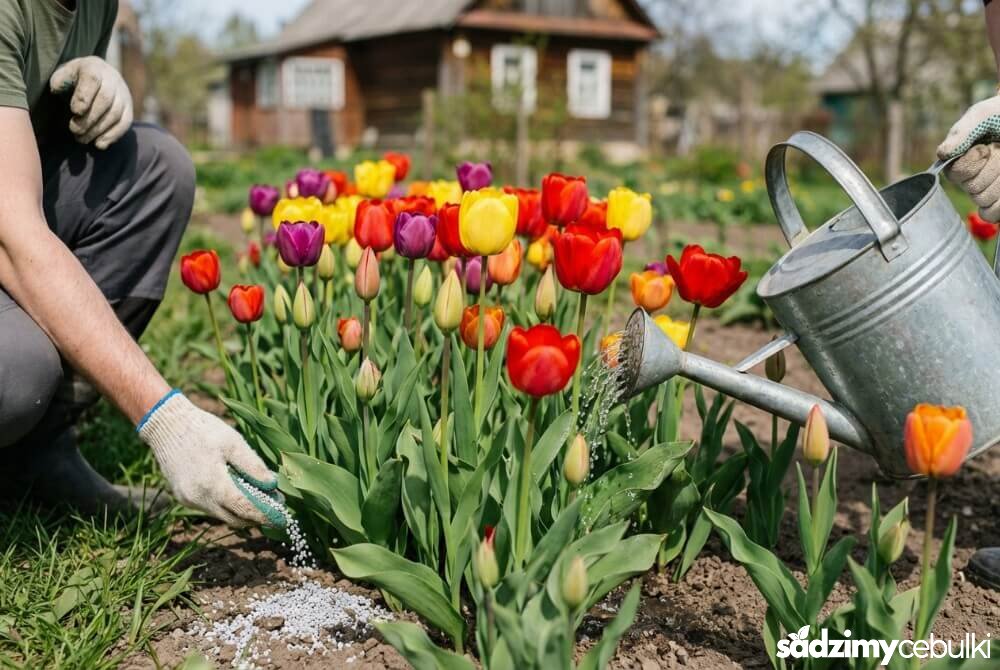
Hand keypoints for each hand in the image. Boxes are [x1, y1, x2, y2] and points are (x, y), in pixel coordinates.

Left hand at [49, 56, 132, 149]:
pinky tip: (99, 144)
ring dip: (98, 130)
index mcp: (94, 66)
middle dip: (89, 118)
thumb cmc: (74, 79)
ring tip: (82, 139)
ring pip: (115, 114)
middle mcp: (113, 79)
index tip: (75, 111)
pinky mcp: (129, 108)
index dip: (84, 96)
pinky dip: (112, 136)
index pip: (92, 80)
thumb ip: (59, 80)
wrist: (97, 78)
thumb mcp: (64, 74)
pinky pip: (125, 124)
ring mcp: (124, 94)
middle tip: (74, 130)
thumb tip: (57, 88)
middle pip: (105, 100)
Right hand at [137, 391, 284, 527]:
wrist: (167, 425)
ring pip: (221, 515)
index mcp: (213, 484)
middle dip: (255, 517)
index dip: (265, 515)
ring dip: (240, 511)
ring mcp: (188, 499)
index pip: (244, 509)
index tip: (281, 518)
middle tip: (274, 509)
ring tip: (259, 499)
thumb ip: (253, 466)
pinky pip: (209, 507)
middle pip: (233, 518)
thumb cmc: (204, 430)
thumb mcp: (233, 443)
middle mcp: (198, 498)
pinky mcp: (183, 497)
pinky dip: (225, 505)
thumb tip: (272, 485)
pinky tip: (237, 492)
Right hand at [937, 95, 999, 220]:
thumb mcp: (982, 115)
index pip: (957, 175)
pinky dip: (998, 206)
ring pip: (984, 199)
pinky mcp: (997, 199)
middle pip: (972, 189)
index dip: (973, 162)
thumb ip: (962, 132)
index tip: (985, 146)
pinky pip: (990, 214)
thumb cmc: (999, 115)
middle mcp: (968, 179)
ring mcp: (986, 190)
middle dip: (992, 168)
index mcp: (957, 162)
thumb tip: (943, 154)